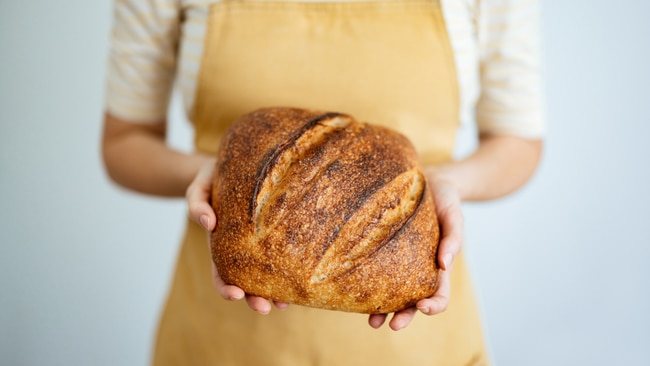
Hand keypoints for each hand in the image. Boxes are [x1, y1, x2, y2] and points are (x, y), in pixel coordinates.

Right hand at [186, 157, 288, 313]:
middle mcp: (238, 250)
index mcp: (219, 244)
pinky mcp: (272, 232)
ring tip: (283, 305)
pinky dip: (286, 270)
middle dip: (253, 298)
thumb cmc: (210, 179)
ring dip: (272, 293)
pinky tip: (295, 281)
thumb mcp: (198, 189)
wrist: (230, 167)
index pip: (221, 273)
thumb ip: (197, 205)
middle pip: (245, 281)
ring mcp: (256, 244)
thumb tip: (208, 223)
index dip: (226, 287)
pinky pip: (279, 254)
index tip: (235, 294)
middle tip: (265, 308)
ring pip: (264, 274)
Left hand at [368, 171, 462, 330]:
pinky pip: (377, 271)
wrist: (429, 179)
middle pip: (414, 301)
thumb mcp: (454, 214)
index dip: (434, 305)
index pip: (440, 294)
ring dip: (384, 311)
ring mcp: (402, 262)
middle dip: (405, 316)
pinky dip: (370, 286)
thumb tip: (445, 264)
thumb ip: (453, 238)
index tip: (422, 307)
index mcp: (440, 265)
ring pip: (394, 293)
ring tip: (373, 322)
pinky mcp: (386, 250)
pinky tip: (357, 293)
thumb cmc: (445, 198)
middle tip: (392, 326)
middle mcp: (420, 268)